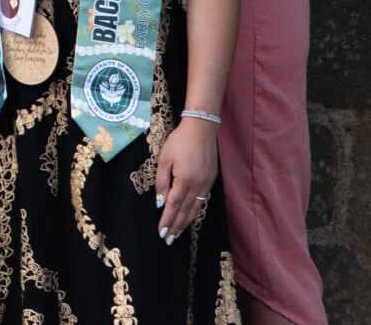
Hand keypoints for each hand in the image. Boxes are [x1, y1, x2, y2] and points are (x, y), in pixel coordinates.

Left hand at [154, 117, 219, 242]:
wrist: (201, 130)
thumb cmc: (179, 141)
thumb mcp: (164, 159)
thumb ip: (161, 182)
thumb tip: (160, 202)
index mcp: (184, 180)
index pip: (174, 206)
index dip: (167, 220)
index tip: (162, 233)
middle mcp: (197, 186)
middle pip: (185, 211)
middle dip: (176, 226)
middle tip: (168, 240)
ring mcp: (206, 184)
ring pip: (195, 209)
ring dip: (186, 222)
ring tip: (178, 233)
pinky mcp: (210, 181)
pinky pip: (201, 201)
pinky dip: (195, 212)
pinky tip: (190, 217)